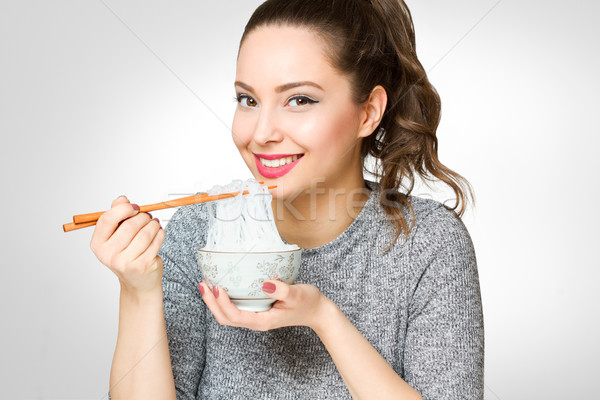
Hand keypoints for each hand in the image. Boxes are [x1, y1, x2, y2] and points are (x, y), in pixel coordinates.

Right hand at [90, 195, 164, 294]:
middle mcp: (109, 255)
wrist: (137, 282)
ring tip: (154, 224)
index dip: (123, 209)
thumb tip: (122, 199)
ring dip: (153, 224)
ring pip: (145, 232)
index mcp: (98, 244)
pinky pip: (155, 241)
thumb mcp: (116, 235)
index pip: (107, 219)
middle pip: (129, 225)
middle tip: (147, 216)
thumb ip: (117, 215)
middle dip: (142, 217)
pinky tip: (158, 233)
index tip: (134, 207)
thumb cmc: (126, 254)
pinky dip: (160, 233)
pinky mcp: (143, 265)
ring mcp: (126, 262)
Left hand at [198, 280, 331, 331]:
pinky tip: (222, 287)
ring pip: (228, 315)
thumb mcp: (297, 294)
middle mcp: (256, 321)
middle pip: (225, 318)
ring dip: (214, 302)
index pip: (235, 316)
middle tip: (203, 283)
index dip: (222, 303)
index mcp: (263, 321)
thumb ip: (282, 290)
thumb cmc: (308, 302)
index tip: (217, 287)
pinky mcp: (257, 311)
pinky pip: (235, 309)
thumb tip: (264, 284)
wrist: (317, 311)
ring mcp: (255, 317)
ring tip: (206, 284)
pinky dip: (224, 300)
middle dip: (211, 303)